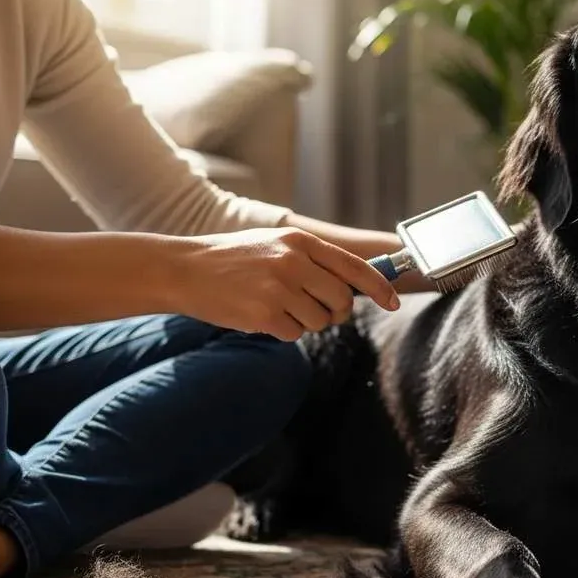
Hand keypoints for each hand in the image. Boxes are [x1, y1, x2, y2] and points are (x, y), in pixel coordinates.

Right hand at [169, 227, 398, 340]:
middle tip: (315, 310)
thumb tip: (354, 285)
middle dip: (334, 313)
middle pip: (342, 301)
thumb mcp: (276, 246)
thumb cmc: (234, 259)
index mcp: (300, 242)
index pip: (354, 267)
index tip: (393, 302)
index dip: (380, 288)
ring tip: (276, 306)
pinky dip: (282, 331)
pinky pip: (294, 334)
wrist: (184, 269)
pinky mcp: (265, 314)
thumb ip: (313, 261)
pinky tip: (260, 315)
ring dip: (304, 322)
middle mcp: (294, 262)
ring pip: (319, 321)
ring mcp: (280, 288)